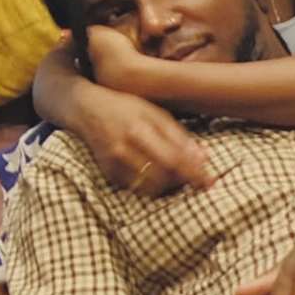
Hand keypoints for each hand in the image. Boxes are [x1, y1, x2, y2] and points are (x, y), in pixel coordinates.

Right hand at [70, 82, 209, 195]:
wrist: (85, 109)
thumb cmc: (124, 106)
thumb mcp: (153, 112)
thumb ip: (178, 135)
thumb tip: (203, 158)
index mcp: (139, 129)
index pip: (174, 159)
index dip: (194, 173)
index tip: (209, 182)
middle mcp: (125, 149)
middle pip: (163, 176)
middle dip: (184, 181)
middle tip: (197, 180)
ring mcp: (114, 163)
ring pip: (150, 187)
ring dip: (170, 186)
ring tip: (178, 178)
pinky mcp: (108, 173)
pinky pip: (137, 188)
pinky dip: (152, 186)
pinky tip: (159, 177)